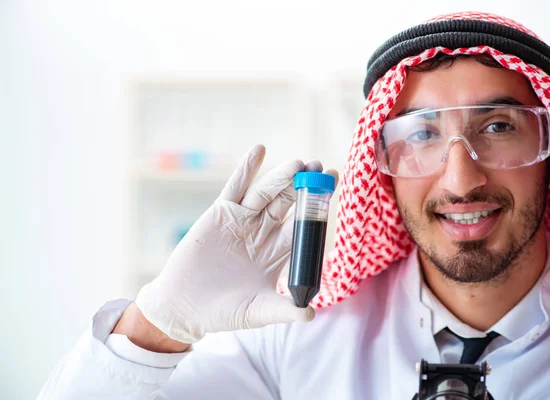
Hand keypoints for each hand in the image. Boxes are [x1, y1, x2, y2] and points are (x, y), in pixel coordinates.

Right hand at [135, 145, 337, 343]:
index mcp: (277, 253)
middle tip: (321, 168)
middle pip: (289, 204)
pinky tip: (258, 150)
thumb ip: (284, 310)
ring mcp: (243, 220)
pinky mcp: (221, 213)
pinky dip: (246, 169)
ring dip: (282, 177)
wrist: (185, 307)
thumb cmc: (224, 311)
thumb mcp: (258, 311)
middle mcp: (263, 232)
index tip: (334, 190)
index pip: (303, 227)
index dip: (318, 209)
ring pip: (266, 193)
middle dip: (305, 186)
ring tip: (299, 163)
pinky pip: (235, 188)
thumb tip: (311, 315)